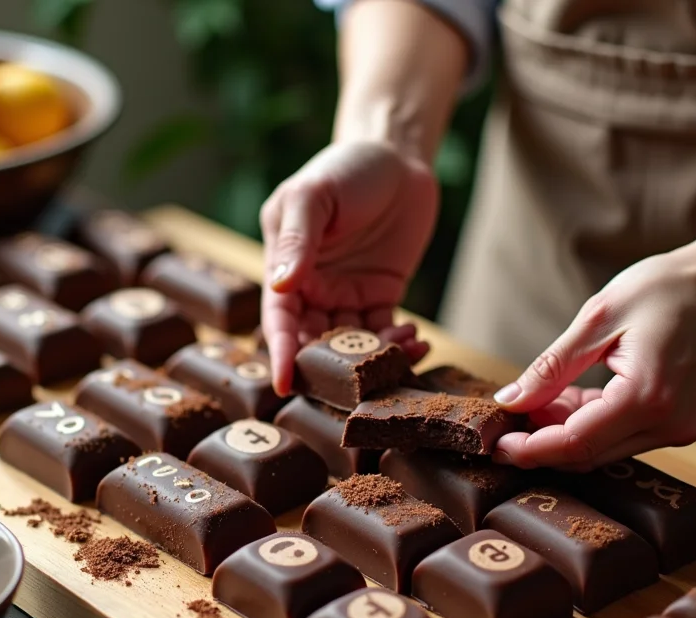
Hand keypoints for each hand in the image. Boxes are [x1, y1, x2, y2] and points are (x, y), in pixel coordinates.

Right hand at [260, 141, 436, 394]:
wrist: (396, 156)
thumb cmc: (345, 168)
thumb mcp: (313, 196)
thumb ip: (296, 240)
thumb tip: (280, 286)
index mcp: (284, 268)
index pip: (280, 319)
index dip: (282, 352)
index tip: (284, 383)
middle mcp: (311, 290)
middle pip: (314, 342)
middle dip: (334, 367)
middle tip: (360, 381)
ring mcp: (346, 295)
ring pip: (352, 345)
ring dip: (373, 357)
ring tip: (403, 350)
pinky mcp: (380, 295)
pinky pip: (384, 332)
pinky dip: (398, 343)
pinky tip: (416, 340)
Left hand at [491, 246, 695, 469]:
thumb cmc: (669, 289)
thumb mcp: (600, 318)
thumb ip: (552, 367)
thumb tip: (511, 401)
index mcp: (647, 397)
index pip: (574, 444)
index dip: (530, 449)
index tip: (496, 443)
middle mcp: (670, 424)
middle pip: (588, 455)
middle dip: (543, 442)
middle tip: (511, 417)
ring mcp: (682, 429)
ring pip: (606, 449)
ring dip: (567, 432)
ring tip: (543, 397)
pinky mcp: (685, 425)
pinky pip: (627, 437)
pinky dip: (595, 425)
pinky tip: (575, 398)